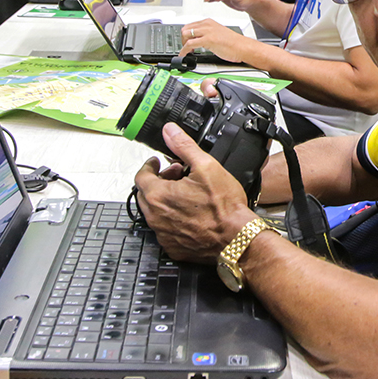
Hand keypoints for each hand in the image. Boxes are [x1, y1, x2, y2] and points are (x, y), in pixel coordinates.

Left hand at [134, 122, 260, 261]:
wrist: (236, 239)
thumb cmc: (223, 207)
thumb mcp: (206, 166)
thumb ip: (184, 146)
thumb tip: (170, 131)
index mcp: (158, 196)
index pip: (141, 176)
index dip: (150, 166)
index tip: (156, 163)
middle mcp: (155, 217)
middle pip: (146, 194)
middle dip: (158, 181)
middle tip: (176, 176)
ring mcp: (163, 235)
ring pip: (155, 212)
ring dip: (165, 201)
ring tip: (186, 194)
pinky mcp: (173, 248)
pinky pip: (165, 230)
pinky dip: (172, 220)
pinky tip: (190, 214)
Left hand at [179, 19, 252, 63]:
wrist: (243, 47)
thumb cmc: (234, 43)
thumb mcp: (217, 34)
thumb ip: (207, 34)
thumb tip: (198, 40)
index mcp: (209, 22)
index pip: (190, 25)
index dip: (186, 35)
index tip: (186, 42)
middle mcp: (207, 24)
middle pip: (185, 29)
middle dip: (183, 39)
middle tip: (187, 47)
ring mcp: (207, 31)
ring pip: (185, 34)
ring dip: (183, 44)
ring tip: (188, 51)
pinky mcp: (208, 40)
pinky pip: (189, 44)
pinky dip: (184, 50)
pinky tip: (185, 55)